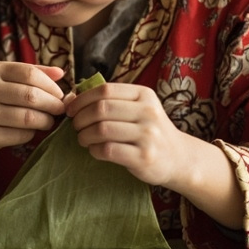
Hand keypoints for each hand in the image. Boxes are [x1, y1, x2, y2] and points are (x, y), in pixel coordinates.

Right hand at [0, 61, 66, 155]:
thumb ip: (30, 73)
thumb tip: (61, 73)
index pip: (31, 74)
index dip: (51, 86)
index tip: (60, 94)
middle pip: (32, 96)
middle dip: (53, 104)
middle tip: (59, 110)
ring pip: (29, 118)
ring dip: (46, 121)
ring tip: (47, 121)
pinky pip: (21, 135)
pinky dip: (32, 134)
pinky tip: (29, 131)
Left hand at [65, 81, 189, 187]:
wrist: (179, 158)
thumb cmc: (148, 130)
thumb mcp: (135, 109)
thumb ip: (107, 101)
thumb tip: (69, 98)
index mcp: (144, 95)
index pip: (104, 90)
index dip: (81, 99)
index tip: (71, 110)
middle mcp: (148, 112)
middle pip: (100, 109)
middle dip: (80, 118)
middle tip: (76, 127)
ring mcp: (148, 135)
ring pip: (101, 129)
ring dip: (84, 135)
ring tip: (83, 139)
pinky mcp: (144, 157)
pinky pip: (108, 150)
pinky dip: (94, 150)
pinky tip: (94, 150)